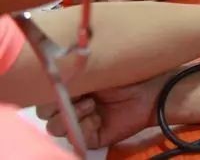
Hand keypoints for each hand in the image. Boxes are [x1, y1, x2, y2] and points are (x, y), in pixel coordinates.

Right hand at [37, 77, 162, 148]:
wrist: (150, 90)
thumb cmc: (125, 72)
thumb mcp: (95, 66)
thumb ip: (71, 70)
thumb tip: (52, 71)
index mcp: (71, 84)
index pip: (43, 92)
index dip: (48, 89)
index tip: (63, 80)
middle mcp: (72, 103)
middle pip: (44, 111)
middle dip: (56, 103)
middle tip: (79, 94)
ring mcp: (81, 121)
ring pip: (54, 127)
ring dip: (69, 115)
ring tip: (91, 105)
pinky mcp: (91, 137)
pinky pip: (74, 138)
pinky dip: (82, 128)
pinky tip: (97, 118)